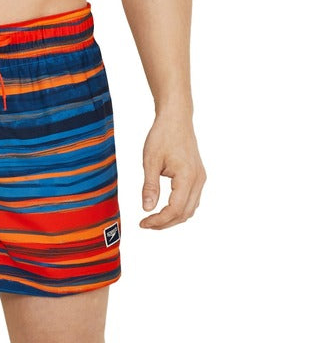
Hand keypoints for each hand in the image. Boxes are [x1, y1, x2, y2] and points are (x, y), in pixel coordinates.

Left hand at [139, 111, 205, 228]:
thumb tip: (147, 208)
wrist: (176, 119)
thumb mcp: (150, 161)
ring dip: (172, 218)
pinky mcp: (197, 176)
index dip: (159, 220)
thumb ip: (150, 186)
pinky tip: (164, 208)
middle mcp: (198, 180)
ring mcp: (200, 178)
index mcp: (187, 177)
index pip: (175, 209)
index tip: (143, 223)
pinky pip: (191, 200)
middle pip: (184, 213)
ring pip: (190, 209)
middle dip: (165, 223)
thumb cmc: (163, 136)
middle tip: (145, 224)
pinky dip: (179, 209)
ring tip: (153, 219)